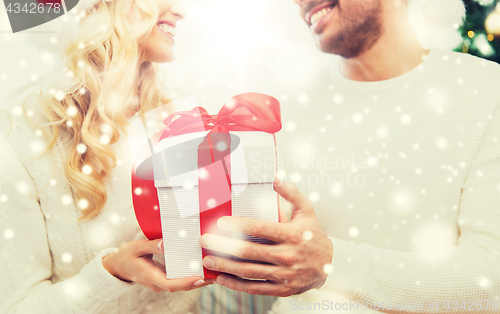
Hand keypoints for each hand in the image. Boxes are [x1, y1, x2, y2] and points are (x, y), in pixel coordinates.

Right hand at [102, 239, 213, 291]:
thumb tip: (165, 243)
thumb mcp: (136, 247)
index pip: (170, 284)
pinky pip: (179, 281)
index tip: (200, 278)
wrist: (117, 266)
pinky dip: (191, 278)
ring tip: (214, 274)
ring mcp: (160, 283)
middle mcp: (157, 283)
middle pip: (180, 287)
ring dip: (198, 281)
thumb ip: (151, 245)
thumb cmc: (126, 256)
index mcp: (149, 276)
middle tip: (215, 276)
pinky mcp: (163, 279)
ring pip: (181, 286)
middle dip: (198, 283)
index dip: (186, 282)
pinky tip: (203, 271)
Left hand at [198, 178, 332, 296]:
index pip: (260, 229)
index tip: (220, 222)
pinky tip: (222, 278)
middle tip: (205, 240)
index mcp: (291, 235)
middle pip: (249, 252)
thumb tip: (277, 178)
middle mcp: (286, 256)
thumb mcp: (307, 211)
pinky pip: (254, 288)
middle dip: (224, 246)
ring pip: (248, 271)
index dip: (238, 225)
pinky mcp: (281, 289)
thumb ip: (292, 194)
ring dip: (225, 266)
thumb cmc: (313, 236)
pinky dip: (236, 284)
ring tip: (208, 259)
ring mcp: (283, 275)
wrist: (329, 265)